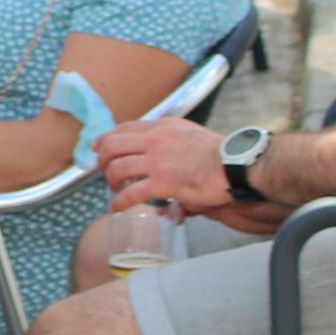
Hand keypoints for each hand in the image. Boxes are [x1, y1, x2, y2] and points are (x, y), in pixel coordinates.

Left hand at [92, 115, 228, 213]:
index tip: (98, 148)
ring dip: (111, 181)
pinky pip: (132, 192)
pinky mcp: (164, 182)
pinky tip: (117, 207)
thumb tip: (160, 153)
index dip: (105, 139)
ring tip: (116, 190)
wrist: (237, 164)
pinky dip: (120, 201)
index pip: (124, 128)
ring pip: (118, 168)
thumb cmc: (219, 153)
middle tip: (105, 173)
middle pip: (112, 146)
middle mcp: (156, 139)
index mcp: (162, 126)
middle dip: (103, 161)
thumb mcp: (190, 133)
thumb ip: (171, 139)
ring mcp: (158, 160)